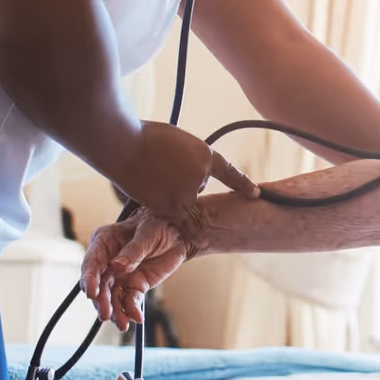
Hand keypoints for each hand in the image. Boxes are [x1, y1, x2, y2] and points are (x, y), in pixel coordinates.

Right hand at [81, 209, 192, 327]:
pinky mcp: (134, 286)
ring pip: (112, 297)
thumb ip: (133, 251)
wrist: (180, 232)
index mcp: (104, 242)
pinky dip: (131, 310)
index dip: (89, 279)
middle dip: (101, 301)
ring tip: (122, 324)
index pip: (91, 262)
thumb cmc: (159, 224)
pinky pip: (129, 301)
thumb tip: (117, 266)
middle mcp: (107, 262)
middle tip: (106, 315)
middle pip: (99, 285)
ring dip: (115, 312)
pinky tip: (136, 318)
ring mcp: (119, 276)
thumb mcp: (148, 233)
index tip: (91, 293)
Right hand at [114, 121, 258, 238]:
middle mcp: (202, 174)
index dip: (242, 182)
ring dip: (170, 191)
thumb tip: (182, 172)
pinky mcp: (170, 206)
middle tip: (157, 165)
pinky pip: (185, 222)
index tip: (255, 192)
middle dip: (180, 178)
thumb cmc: (144, 137)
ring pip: (186, 200)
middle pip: (197, 185)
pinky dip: (194, 232)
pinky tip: (205, 242)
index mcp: (205, 153)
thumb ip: (185, 158)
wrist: (123, 144)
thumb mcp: (176, 140)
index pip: (228, 171)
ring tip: (150, 176)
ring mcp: (187, 191)